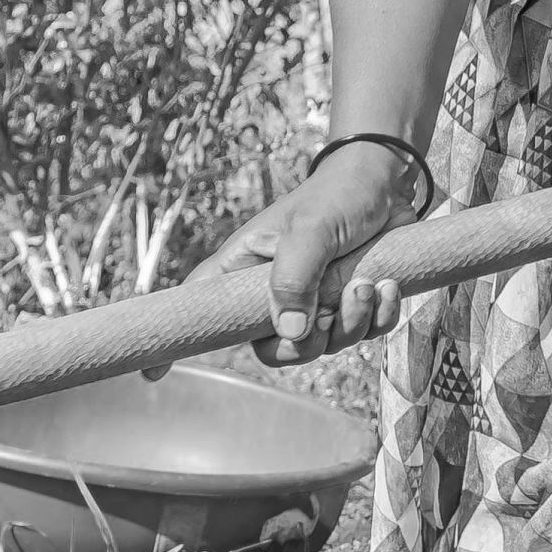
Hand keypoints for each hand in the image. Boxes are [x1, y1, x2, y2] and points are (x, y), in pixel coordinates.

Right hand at [205, 138, 427, 360]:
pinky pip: (364, 333)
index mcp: (244, 269)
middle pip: (274, 348)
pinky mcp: (349, 303)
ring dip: (354, 321)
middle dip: (310, 343)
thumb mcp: (310, 230)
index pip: (201, 304)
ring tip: (368, 283)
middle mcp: (273, 292)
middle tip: (329, 312)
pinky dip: (380, 316)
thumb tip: (291, 333)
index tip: (164, 367)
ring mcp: (313, 302)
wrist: (384, 183)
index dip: (191, 330)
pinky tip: (387, 285)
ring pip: (325, 344)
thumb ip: (293, 279)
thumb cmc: (335, 196)